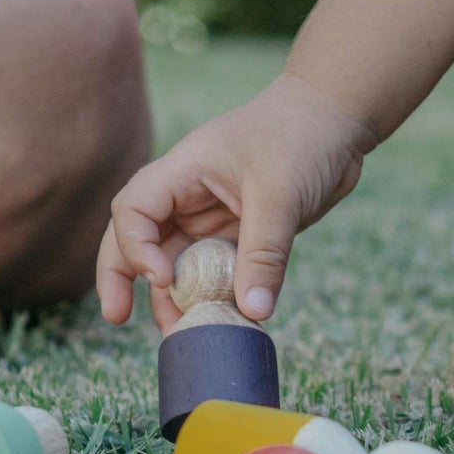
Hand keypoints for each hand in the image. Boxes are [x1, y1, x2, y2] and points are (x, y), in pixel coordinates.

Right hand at [96, 72, 374, 329]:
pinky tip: (221, 322)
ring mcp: (210, 213)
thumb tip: (252, 313)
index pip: (134, 207)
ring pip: (176, 259)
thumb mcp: (282, 195)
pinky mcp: (237, 231)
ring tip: (180, 334)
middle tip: (116, 318)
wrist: (338, 119)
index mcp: (184, 169)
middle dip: (122, 275)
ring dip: (174, 295)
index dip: (136, 246)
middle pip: (137, 235)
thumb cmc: (303, 136)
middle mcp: (187, 193)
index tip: (163, 277)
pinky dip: (213, 295)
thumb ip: (264, 254)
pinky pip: (214, 269)